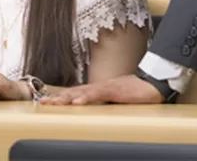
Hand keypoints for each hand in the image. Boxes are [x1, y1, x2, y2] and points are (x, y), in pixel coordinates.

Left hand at [40, 75, 162, 104]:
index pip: (75, 93)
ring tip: (54, 103)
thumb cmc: (136, 92)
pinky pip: (97, 94)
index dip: (61, 97)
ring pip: (81, 92)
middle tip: (44, 103)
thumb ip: (104, 103)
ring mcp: (105, 87)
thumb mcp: (116, 100)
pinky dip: (86, 98)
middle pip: (74, 91)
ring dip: (66, 97)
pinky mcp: (114, 90)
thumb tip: (94, 112)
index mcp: (98, 90)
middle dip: (58, 97)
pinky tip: (76, 103)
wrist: (152, 83)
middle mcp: (98, 87)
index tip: (48, 102)